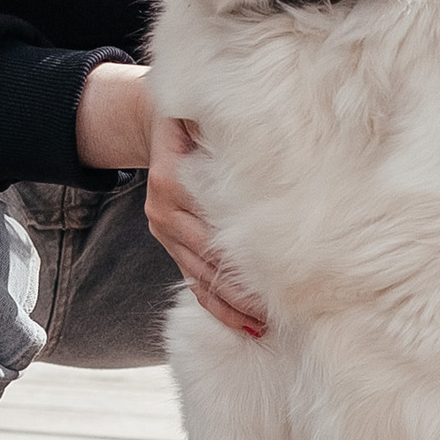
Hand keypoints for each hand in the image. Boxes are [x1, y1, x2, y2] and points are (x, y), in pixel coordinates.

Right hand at [147, 114, 267, 337]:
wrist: (153, 120)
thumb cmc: (191, 116)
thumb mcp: (201, 115)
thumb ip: (226, 134)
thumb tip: (269, 149)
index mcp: (170, 180)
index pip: (214, 224)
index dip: (247, 249)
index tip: (284, 269)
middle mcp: (162, 210)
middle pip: (209, 258)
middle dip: (245, 287)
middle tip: (286, 308)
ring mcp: (163, 230)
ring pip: (200, 277)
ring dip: (234, 304)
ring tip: (269, 324)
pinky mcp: (168, 242)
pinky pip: (191, 281)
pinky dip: (216, 305)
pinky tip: (244, 325)